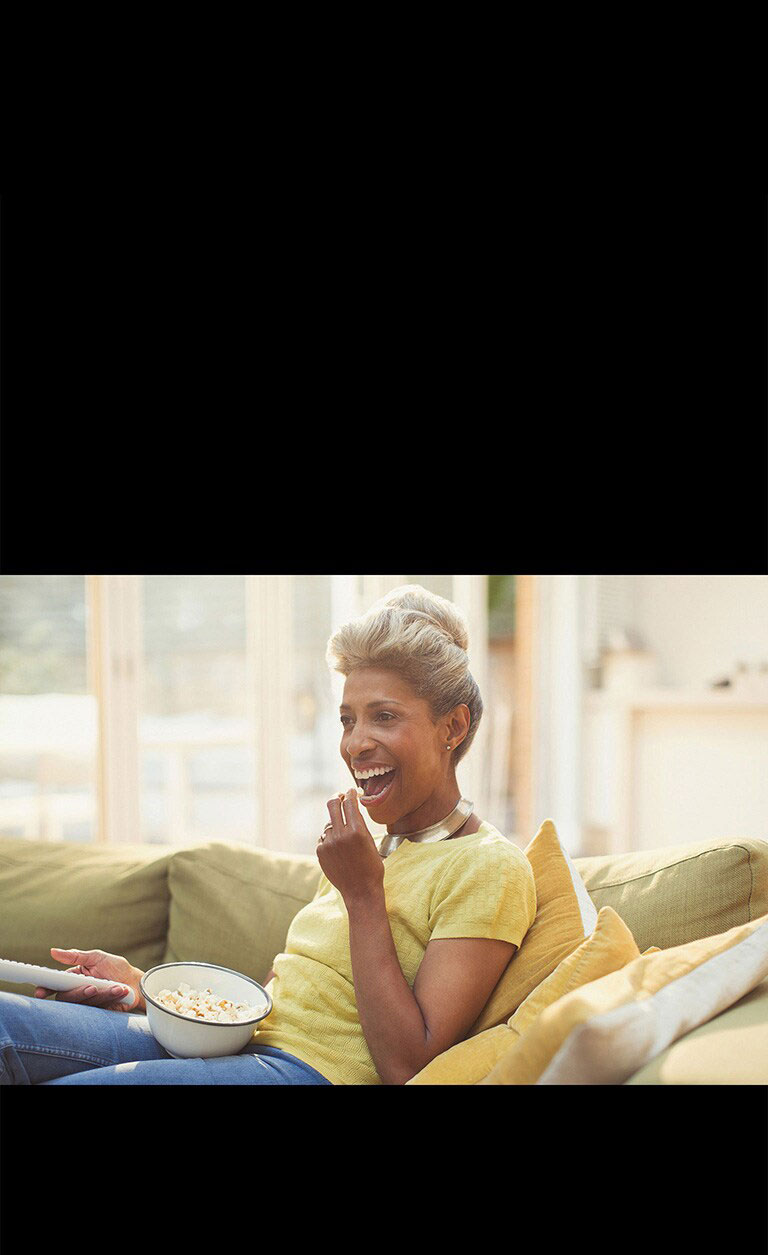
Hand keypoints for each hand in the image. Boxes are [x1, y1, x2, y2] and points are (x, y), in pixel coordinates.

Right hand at [34, 947, 144, 1012]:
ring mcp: (88, 1003)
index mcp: (74, 978)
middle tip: (91, 987)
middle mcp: (79, 992)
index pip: (56, 986)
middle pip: (67, 998)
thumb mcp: (97, 957)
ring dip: (101, 994)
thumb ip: (75, 957)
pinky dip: (111, 997)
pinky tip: (120, 990)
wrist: (136, 983)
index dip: (46, 989)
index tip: (41, 992)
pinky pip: (98, 1009)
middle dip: (78, 993)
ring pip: (84, 1003)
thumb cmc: (116, 967)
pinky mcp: (99, 1013)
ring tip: (115, 986)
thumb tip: (53, 951)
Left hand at [317, 788, 384, 903]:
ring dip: (335, 826)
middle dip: (337, 798)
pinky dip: (330, 840)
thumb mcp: (371, 842)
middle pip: (332, 805)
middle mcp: (340, 835)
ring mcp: (328, 843)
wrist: (361, 891)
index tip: (351, 791)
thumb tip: (351, 806)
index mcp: (357, 830)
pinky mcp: (321, 851)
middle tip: (340, 797)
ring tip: (345, 840)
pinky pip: (324, 838)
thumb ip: (359, 824)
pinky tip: (339, 850)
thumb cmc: (371, 867)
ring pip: (329, 824)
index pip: (349, 803)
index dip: (350, 794)